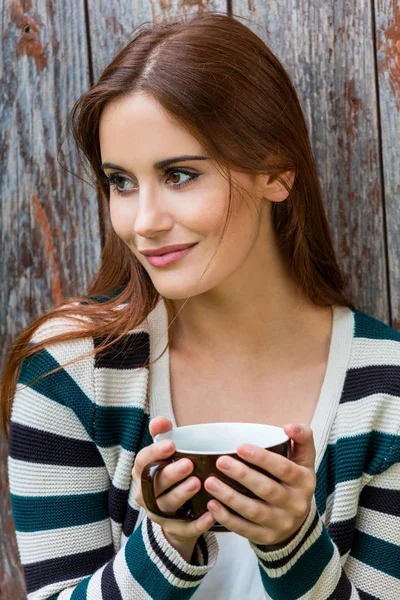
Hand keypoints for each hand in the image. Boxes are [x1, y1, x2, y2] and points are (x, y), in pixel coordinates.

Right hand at [132, 416, 215, 547]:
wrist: (176, 513)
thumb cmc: (171, 475)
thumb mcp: (166, 454)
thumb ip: (163, 435)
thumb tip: (160, 421)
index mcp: (142, 473)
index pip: (142, 462)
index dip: (154, 453)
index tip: (171, 444)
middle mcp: (146, 495)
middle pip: (154, 484)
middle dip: (171, 474)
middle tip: (189, 464)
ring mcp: (159, 514)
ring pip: (167, 505)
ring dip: (182, 494)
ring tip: (198, 483)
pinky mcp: (174, 530)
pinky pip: (185, 529)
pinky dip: (198, 523)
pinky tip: (211, 513)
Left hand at [203, 423, 315, 545]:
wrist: (298, 520)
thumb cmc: (294, 480)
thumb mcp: (304, 460)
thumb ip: (302, 437)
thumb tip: (289, 427)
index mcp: (304, 481)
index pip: (284, 469)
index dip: (262, 458)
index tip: (240, 447)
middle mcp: (295, 504)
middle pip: (267, 490)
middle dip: (242, 475)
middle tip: (220, 462)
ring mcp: (281, 523)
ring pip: (253, 511)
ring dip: (230, 497)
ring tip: (210, 482)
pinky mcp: (266, 537)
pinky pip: (245, 530)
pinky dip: (227, 518)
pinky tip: (212, 505)